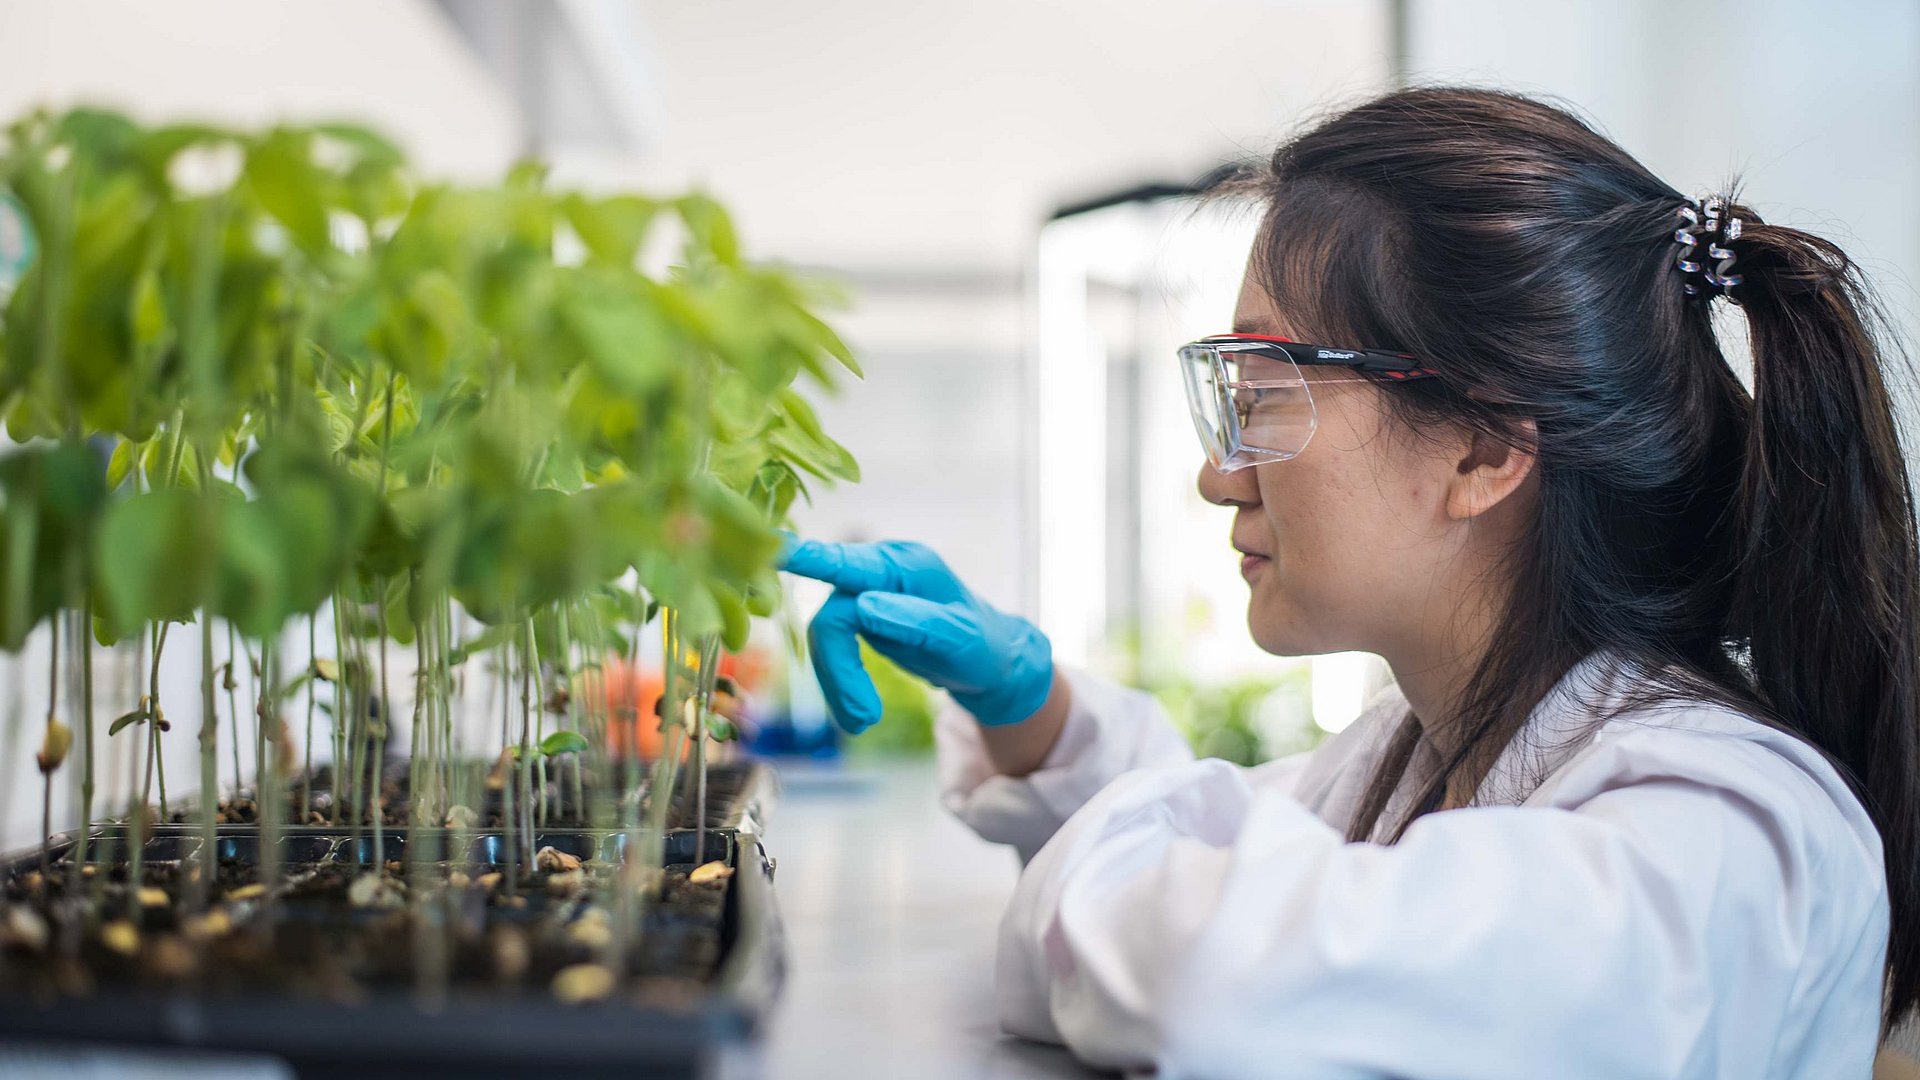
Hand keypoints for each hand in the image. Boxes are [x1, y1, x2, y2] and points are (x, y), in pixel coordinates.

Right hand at [780, 536, 1053, 733]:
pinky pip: (835, 649)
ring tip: (864, 720)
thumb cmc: (983, 647)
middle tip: (862, 718)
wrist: (992, 664)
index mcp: (905, 566)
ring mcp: (869, 592)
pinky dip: (842, 683)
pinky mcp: (862, 617)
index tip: (770, 549)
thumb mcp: (959, 639)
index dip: (806, 560)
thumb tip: (864, 607)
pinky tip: (859, 713)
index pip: (846, 563)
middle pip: (833, 616)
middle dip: (840, 670)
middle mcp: (881, 571)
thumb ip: (915, 621)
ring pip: (828, 637)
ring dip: (839, 683)